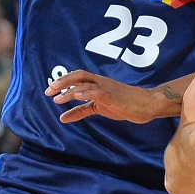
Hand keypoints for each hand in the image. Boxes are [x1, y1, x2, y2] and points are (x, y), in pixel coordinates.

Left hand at [48, 70, 173, 123]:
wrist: (145, 105)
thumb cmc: (123, 104)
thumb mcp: (98, 108)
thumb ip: (80, 111)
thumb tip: (62, 117)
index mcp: (96, 83)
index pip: (76, 78)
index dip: (62, 82)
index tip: (49, 91)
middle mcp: (100, 82)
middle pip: (78, 75)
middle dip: (62, 82)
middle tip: (48, 91)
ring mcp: (107, 88)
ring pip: (85, 83)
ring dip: (70, 90)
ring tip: (57, 99)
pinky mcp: (113, 96)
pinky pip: (98, 92)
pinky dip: (86, 93)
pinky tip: (77, 96)